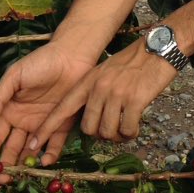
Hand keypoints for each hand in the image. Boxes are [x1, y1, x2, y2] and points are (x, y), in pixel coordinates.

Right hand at [0, 42, 94, 168]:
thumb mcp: (14, 77)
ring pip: (30, 151)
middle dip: (4, 166)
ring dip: (24, 165)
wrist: (71, 55)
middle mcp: (24, 121)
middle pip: (11, 149)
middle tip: (0, 180)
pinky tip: (44, 162)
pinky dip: (50, 155)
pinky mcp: (63, 124)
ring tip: (18, 177)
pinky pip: (55, 144)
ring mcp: (43, 124)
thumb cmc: (39, 62)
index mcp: (9, 111)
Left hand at [30, 36, 179, 150]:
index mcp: (88, 81)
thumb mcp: (106, 71)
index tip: (33, 145)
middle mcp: (99, 88)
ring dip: (117, 136)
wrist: (160, 48)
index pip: (63, 108)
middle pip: (88, 128)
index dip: (47, 128)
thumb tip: (92, 118)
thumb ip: (95, 91)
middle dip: (99, 134)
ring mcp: (116, 94)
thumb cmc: (135, 61)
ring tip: (126, 128)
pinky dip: (131, 133)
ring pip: (107, 132)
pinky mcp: (135, 100)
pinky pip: (127, 129)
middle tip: (112, 129)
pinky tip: (136, 126)